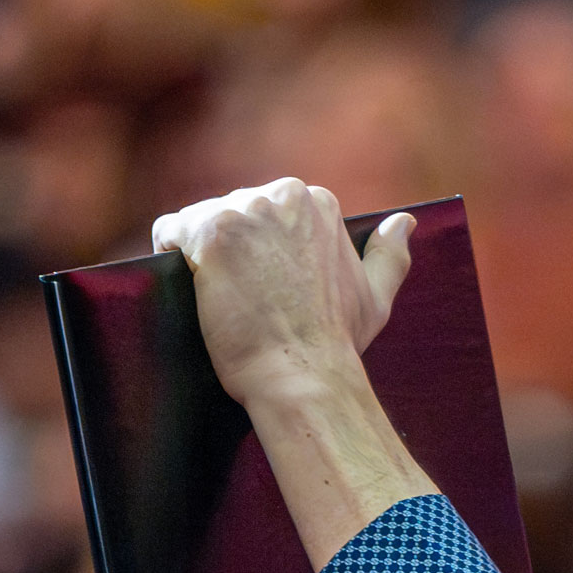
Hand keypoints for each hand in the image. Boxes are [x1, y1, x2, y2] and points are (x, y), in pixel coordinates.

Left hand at [152, 177, 415, 406]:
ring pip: (197, 220)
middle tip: (246, 300)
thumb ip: (389, 255)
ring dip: (200, 257)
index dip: (256, 252)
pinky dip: (171, 259)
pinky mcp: (212, 232)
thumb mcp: (375, 297)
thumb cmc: (337, 344)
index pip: (262, 210)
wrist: (305, 376)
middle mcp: (284, 196)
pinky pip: (169, 231)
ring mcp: (247, 211)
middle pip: (229, 210)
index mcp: (318, 203)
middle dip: (228, 251)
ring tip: (222, 299)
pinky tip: (194, 289)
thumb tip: (402, 223)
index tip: (264, 287)